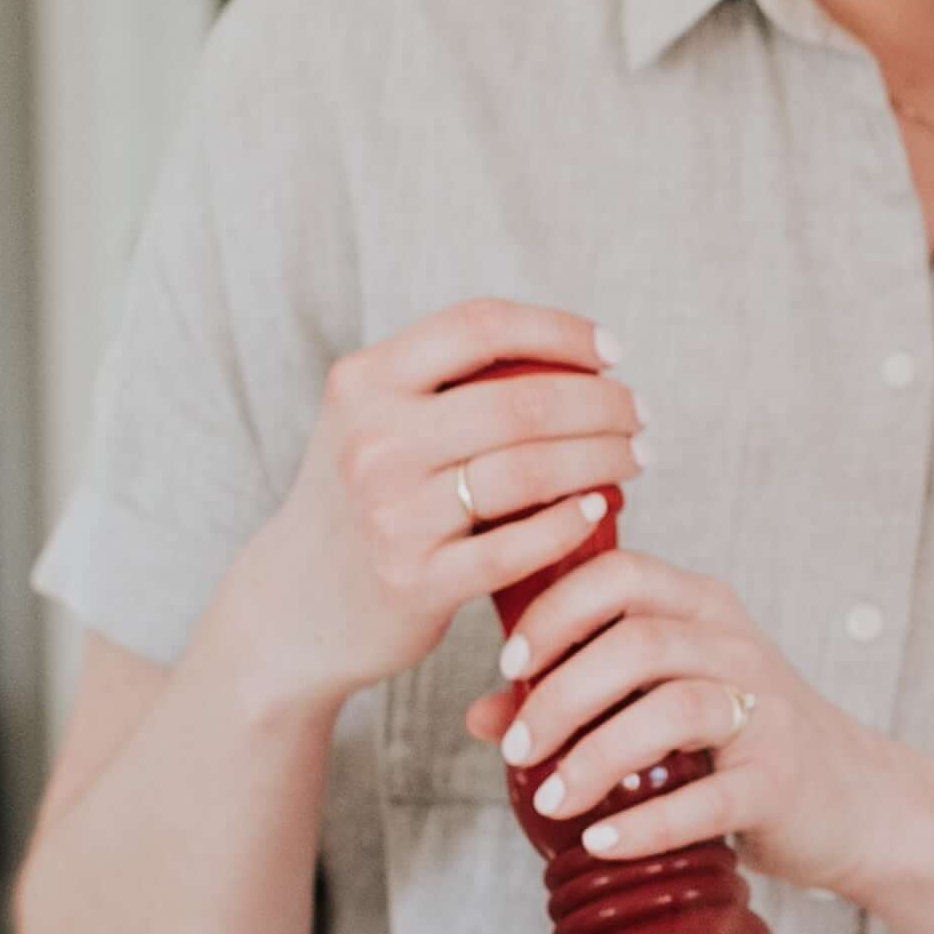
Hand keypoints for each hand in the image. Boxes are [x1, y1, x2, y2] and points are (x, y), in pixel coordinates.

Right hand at [204, 297, 641, 725]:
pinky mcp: (415, 581)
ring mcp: (392, 514)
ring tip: (635, 458)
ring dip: (602, 459)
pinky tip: (597, 507)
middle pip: (521, 401)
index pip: (479, 327)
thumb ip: (441, 384)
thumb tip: (566, 352)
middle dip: (601, 403)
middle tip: (639, 414)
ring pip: (529, 470)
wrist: (294, 606)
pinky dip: (569, 522)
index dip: (559, 330)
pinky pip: (516, 545)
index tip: (610, 351)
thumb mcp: (370, 422)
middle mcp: (373, 441)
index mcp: (364, 382)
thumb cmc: (361, 501)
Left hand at [466, 543, 904, 895]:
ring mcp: (766, 710)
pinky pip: (707, 798)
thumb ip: (579, 697)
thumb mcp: (662, 702)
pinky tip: (601, 841)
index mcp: (702, 609)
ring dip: (595, 757)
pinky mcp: (779, 780)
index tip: (510, 665)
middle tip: (517, 750)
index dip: (555, 613)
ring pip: (672, 710)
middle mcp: (736, 646)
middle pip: (637, 642)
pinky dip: (645, 822)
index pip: (619, 576)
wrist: (853, 800)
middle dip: (560, 696)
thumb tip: (482, 716)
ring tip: (550, 801)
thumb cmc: (740, 743)